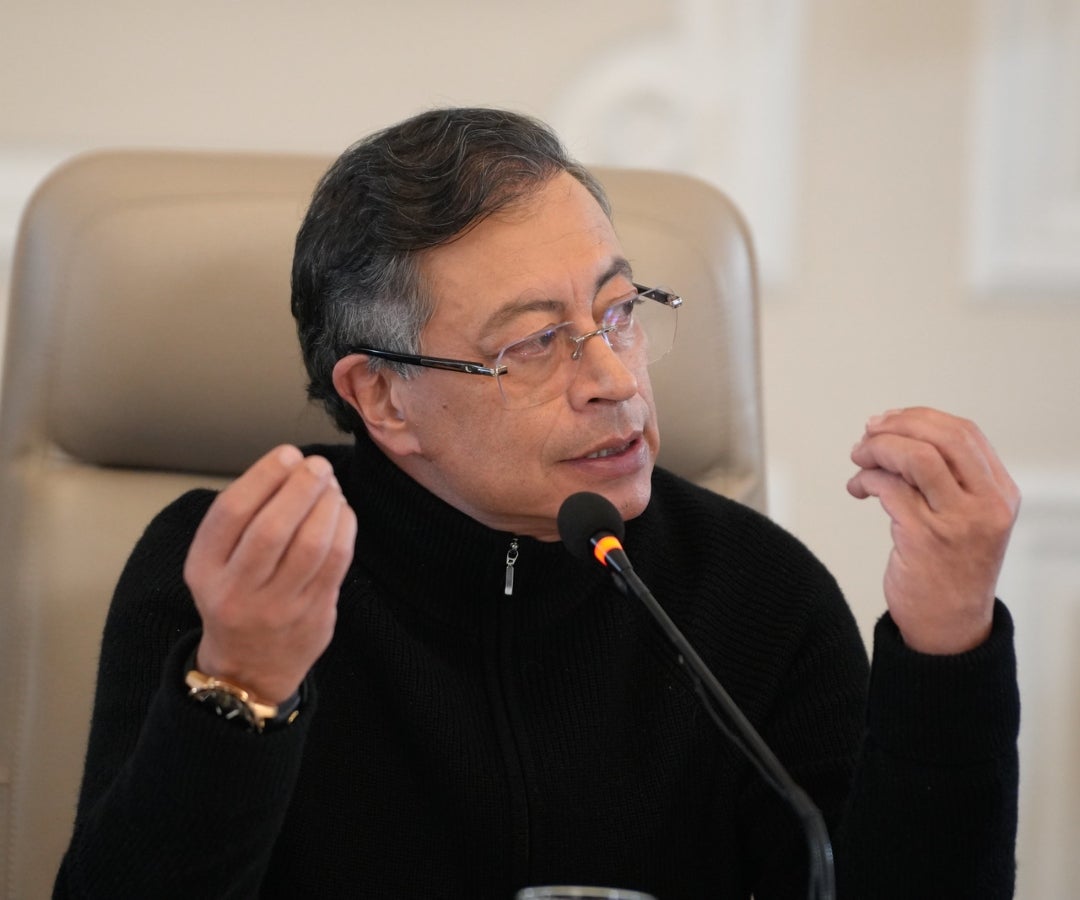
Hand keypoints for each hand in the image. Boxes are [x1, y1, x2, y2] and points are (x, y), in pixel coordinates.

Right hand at [183, 445, 356, 702]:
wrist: (248, 669)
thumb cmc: (236, 596)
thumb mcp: (215, 563)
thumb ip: (244, 519)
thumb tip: (293, 465)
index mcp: (204, 569)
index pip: (231, 512)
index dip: (263, 476)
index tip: (287, 453)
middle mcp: (236, 591)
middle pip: (272, 529)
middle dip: (300, 487)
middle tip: (317, 465)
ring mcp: (277, 607)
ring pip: (310, 546)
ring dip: (327, 505)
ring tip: (331, 486)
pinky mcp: (313, 615)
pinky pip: (336, 563)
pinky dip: (344, 528)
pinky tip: (342, 511)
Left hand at [847, 408, 1019, 654]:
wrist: (949, 625)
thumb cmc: (950, 566)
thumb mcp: (967, 516)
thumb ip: (946, 477)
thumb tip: (895, 431)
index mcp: (1001, 493)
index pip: (965, 433)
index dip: (919, 418)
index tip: (887, 420)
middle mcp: (985, 505)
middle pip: (942, 437)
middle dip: (896, 426)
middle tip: (868, 433)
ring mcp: (956, 522)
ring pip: (915, 457)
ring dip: (877, 449)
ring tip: (859, 457)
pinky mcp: (923, 538)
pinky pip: (888, 488)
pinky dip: (865, 479)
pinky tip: (858, 488)